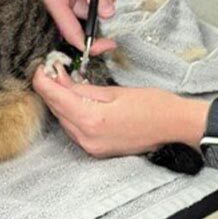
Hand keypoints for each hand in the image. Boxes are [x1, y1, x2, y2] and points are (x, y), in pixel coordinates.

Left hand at [32, 64, 206, 158]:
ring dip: (61, 103)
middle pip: (57, 110)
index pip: (55, 97)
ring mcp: (92, 147)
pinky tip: (78, 102)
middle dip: (52, 90)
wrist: (175, 126)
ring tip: (66, 83)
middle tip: (54, 70)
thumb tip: (61, 80)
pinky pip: (75, 130)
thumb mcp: (116, 91)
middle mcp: (87, 138)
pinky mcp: (98, 151)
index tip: (42, 67)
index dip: (43, 80)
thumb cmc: (153, 104)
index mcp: (92, 119)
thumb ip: (84, 89)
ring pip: (64, 121)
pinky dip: (72, 115)